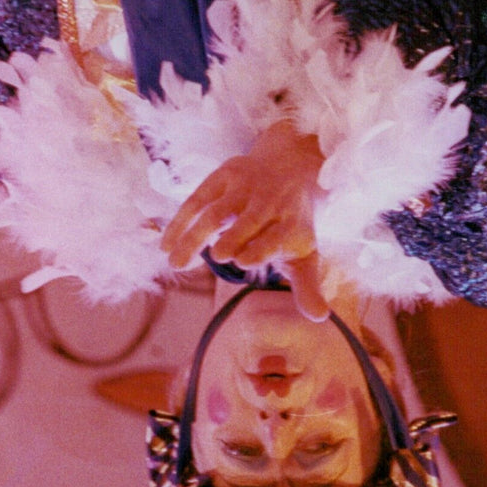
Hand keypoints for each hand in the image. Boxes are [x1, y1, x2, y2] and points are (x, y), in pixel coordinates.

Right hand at [161, 121, 329, 320]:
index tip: (242, 261)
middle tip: (219, 257)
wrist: (289, 169)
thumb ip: (306, 287)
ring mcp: (245, 187)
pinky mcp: (224, 176)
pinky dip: (180, 221)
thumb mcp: (304, 254)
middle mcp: (270, 202)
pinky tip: (166, 245)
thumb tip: (320, 318)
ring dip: (195, 236)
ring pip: (216, 211)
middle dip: (234, 236)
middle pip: (249, 219)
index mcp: (292, 223)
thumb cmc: (292, 224)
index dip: (261, 247)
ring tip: (175, 263)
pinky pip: (197, 199)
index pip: (276, 236)